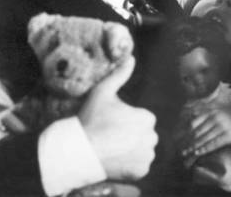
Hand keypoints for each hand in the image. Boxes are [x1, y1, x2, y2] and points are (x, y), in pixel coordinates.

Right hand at [78, 56, 157, 180]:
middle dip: (132, 135)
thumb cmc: (91, 120)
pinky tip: (117, 159)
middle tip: (112, 137)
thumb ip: (119, 75)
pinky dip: (132, 164)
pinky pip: (140, 166)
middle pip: (144, 134)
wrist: (78, 152)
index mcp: (147, 118)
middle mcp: (152, 138)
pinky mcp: (141, 172)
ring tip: (113, 148)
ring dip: (133, 150)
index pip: (143, 119)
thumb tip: (130, 58)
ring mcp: (147, 156)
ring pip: (144, 150)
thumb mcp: (102, 93)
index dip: (128, 120)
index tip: (113, 123)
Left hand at [182, 107, 230, 157]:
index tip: (182, 138)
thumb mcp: (224, 109)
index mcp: (215, 110)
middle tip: (182, 147)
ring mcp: (224, 126)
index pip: (196, 121)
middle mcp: (218, 116)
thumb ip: (210, 109)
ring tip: (187, 152)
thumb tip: (192, 110)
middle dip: (189, 140)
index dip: (188, 131)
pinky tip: (198, 152)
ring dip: (194, 146)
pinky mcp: (229, 136)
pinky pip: (214, 144)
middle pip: (198, 130)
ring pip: (205, 138)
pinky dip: (205, 149)